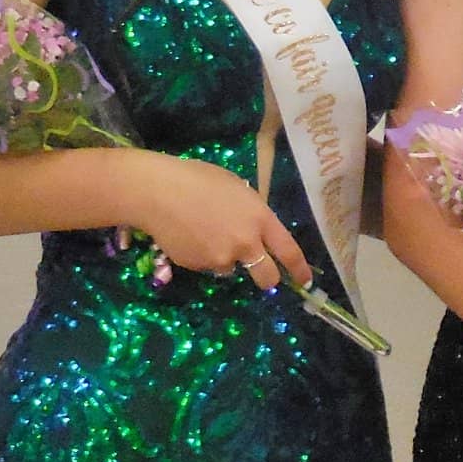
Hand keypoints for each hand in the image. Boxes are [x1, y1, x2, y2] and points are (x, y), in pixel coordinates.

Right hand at [124, 154, 311, 290]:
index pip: (289, 251)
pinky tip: (190, 235)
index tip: (305, 281)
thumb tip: (256, 230)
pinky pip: (208, 265)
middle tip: (262, 274)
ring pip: (231, 268)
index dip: (300, 269)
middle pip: (267, 277)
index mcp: (261, 219)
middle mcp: (246, 243)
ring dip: (226, 258)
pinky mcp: (198, 266)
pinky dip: (204, 256)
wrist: (158, 192)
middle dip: (268, 279)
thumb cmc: (199, 180)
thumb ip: (252, 213)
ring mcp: (221, 257)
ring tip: (206, 232)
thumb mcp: (238, 190)